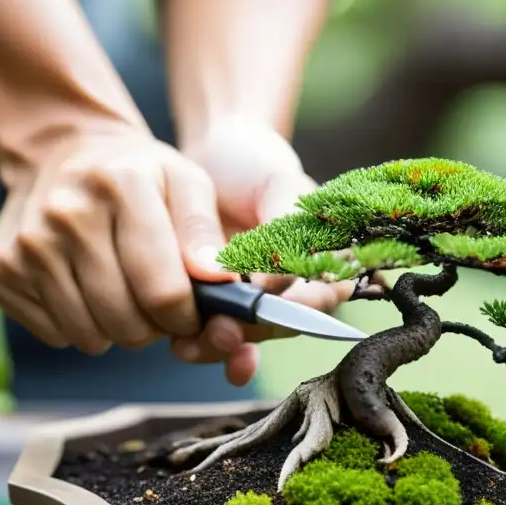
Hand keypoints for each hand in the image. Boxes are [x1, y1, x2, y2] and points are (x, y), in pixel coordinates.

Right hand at [0, 127, 237, 355]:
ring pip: (88, 336)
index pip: (163, 291)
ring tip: (123, 294)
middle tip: (156, 304)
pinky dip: (77, 324)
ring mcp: (26, 246)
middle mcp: (65, 216)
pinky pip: (54, 335)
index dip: (186, 317)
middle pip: (125, 323)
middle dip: (152, 327)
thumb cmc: (138, 176)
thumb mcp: (185, 182)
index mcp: (119, 187)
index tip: (190, 312)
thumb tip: (218, 280)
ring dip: (115, 329)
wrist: (62, 151)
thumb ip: (205, 231)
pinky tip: (85, 288)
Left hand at [170, 117, 354, 384]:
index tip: (271, 303)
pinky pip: (216, 337)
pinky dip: (200, 346)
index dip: (300, 308)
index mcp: (322, 261)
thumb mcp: (279, 184)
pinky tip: (183, 346)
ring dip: (221, 347)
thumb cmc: (258, 164)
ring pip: (247, 340)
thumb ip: (282, 227)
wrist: (215, 157)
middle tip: (223, 329)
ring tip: (193, 343)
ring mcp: (255, 302)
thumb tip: (271, 281)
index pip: (322, 296)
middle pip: (280, 328)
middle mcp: (292, 289)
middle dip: (251, 333)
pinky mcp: (220, 308)